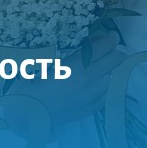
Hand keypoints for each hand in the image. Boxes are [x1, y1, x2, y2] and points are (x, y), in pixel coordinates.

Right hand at [5, 32, 126, 129]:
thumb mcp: (53, 59)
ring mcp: (93, 95)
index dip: (110, 38)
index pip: (106, 45)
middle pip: (116, 59)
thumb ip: (75, 51)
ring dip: (111, 70)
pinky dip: (107, 87)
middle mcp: (89, 78)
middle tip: (109, 50)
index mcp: (78, 64)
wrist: (30, 110)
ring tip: (104, 68)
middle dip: (115, 52)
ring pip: (115, 76)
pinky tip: (100, 84)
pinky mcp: (92, 108)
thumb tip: (94, 42)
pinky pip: (108, 93)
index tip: (110, 37)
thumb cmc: (36, 81)